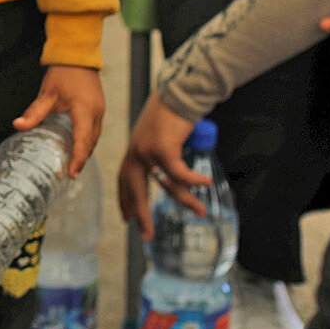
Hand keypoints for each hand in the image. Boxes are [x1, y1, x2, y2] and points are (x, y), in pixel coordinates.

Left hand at [14, 65, 104, 176]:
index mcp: (85, 110)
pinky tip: (77, 147)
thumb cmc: (64, 73)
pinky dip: (86, 142)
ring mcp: (100, 112)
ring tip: (73, 165)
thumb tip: (18, 125)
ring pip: (94, 138)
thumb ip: (34, 112)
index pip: (82, 140)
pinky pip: (94, 131)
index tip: (71, 173)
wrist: (77, 57)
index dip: (77, 158)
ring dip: (85, 151)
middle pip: (90, 143)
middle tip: (69, 174)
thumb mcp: (47, 93)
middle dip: (81, 159)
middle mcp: (97, 113)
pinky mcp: (98, 110)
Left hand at [119, 94, 213, 239]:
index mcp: (133, 150)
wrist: (178, 92)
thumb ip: (160, 152)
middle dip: (141, 214)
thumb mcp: (160, 135)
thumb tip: (170, 171)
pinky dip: (193, 179)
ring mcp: (148, 151)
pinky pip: (179, 172)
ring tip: (201, 213)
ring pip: (167, 185)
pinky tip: (205, 183)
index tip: (126, 217)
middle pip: (136, 190)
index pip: (124, 179)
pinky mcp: (163, 148)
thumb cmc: (173, 111)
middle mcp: (136, 152)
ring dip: (186, 200)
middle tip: (146, 236)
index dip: (125, 199)